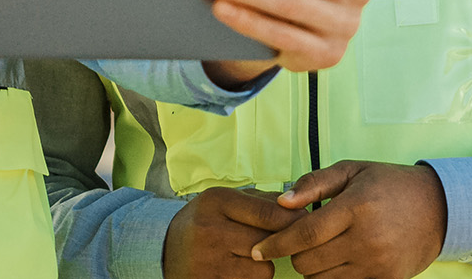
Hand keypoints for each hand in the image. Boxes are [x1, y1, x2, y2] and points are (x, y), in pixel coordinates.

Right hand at [163, 187, 303, 278]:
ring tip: (247, 258)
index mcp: (216, 201)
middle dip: (278, 243)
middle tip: (276, 241)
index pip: (267, 212)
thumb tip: (298, 208)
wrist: (165, 249)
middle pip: (269, 242)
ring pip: (263, 270)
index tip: (305, 223)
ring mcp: (208, 261)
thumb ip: (260, 201)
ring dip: (264, 267)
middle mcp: (210, 230)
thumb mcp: (223, 201)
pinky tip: (237, 271)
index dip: (293, 220)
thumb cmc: (204, 222)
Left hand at [254, 160, 446, 277]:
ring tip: (322, 248)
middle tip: (300, 240)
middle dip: (294, 254)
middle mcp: (367, 240)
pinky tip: (336, 260)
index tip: (258, 249)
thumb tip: (282, 201)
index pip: (304, 234)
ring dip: (313, 267)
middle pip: (309, 262)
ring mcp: (378, 264)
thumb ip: (314, 184)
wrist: (439, 208)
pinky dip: (333, 277)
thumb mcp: (352, 170)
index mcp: (355, 208)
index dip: (276, 244)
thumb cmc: (390, 184)